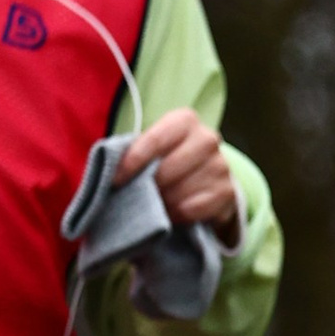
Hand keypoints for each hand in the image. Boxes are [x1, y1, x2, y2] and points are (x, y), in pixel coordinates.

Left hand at [118, 108, 241, 242]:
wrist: (208, 176)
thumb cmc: (170, 159)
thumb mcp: (153, 148)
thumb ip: (133, 152)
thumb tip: (106, 171)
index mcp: (185, 120)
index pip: (155, 140)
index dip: (132, 162)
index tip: (115, 181)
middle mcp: (207, 138)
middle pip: (167, 168)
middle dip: (147, 186)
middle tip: (135, 197)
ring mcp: (221, 166)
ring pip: (179, 192)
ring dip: (160, 203)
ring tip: (152, 206)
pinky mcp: (227, 192)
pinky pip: (192, 209)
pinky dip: (175, 215)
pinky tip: (169, 213)